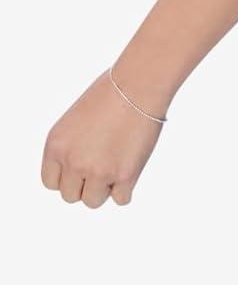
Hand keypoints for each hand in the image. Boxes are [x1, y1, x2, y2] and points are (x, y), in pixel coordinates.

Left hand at [41, 68, 165, 206]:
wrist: (139, 83)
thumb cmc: (112, 92)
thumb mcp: (75, 119)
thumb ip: (72, 147)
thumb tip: (80, 175)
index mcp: (56, 146)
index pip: (51, 183)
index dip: (68, 177)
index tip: (81, 167)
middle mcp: (73, 162)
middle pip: (71, 196)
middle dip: (86, 184)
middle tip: (103, 163)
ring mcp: (98, 171)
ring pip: (94, 201)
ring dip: (105, 188)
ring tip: (118, 162)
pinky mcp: (125, 176)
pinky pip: (121, 199)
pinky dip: (127, 188)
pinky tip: (132, 165)